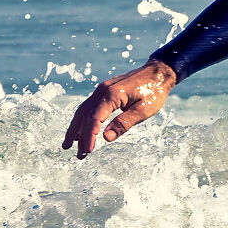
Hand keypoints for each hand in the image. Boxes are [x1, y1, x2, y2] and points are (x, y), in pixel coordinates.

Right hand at [61, 60, 176, 158]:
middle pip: (84, 115)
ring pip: (83, 110)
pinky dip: (83, 119)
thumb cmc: (154, 92)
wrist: (158, 72)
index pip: (94, 119)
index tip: (87, 151)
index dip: (89, 136)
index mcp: (112, 95)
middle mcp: (102, 91)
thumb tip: (105, 138)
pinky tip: (80, 130)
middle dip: (79, 136)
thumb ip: (123, 123)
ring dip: (76, 128)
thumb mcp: (143, 110)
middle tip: (77, 154)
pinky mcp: (104, 91)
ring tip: (69, 144)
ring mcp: (102, 90)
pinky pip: (89, 106)